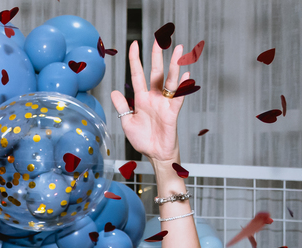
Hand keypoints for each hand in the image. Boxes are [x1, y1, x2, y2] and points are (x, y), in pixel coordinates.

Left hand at [111, 41, 189, 164]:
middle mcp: (153, 97)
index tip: (134, 44)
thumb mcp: (127, 122)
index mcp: (141, 98)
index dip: (135, 59)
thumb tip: (114, 91)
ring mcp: (164, 103)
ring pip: (169, 80)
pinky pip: (178, 97)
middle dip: (157, 55)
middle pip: (156, 72)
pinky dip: (183, 87)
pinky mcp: (172, 112)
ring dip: (174, 65)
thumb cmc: (143, 139)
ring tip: (179, 50)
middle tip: (159, 39)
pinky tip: (186, 75)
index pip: (138, 74)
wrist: (155, 154)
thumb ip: (122, 106)